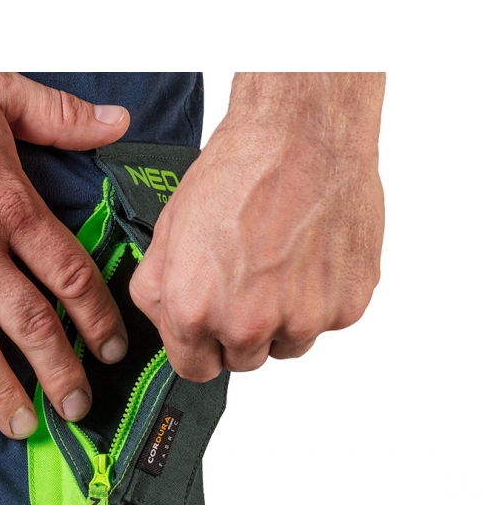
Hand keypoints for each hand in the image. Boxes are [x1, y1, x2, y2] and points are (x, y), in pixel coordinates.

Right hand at [0, 73, 130, 436]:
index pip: (69, 276)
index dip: (98, 318)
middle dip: (60, 372)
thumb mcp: (0, 92)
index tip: (110, 349)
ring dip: (0, 390)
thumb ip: (62, 118)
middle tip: (78, 407)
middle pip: (31, 324)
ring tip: (21, 424)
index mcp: (9, 205)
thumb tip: (116, 121)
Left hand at [130, 73, 384, 379]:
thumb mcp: (167, 232)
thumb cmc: (237, 173)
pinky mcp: (348, 306)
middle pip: (242, 360)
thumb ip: (155, 293)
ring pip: (288, 344)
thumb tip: (164, 324)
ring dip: (282, 319)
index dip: (198, 348)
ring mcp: (303, 319)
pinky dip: (320, 298)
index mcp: (196, 312)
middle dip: (239, 331)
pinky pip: (327, 321)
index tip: (207, 332)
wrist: (303, 134)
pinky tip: (309, 256)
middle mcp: (249, 324)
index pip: (194, 370)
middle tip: (246, 281)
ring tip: (279, 263)